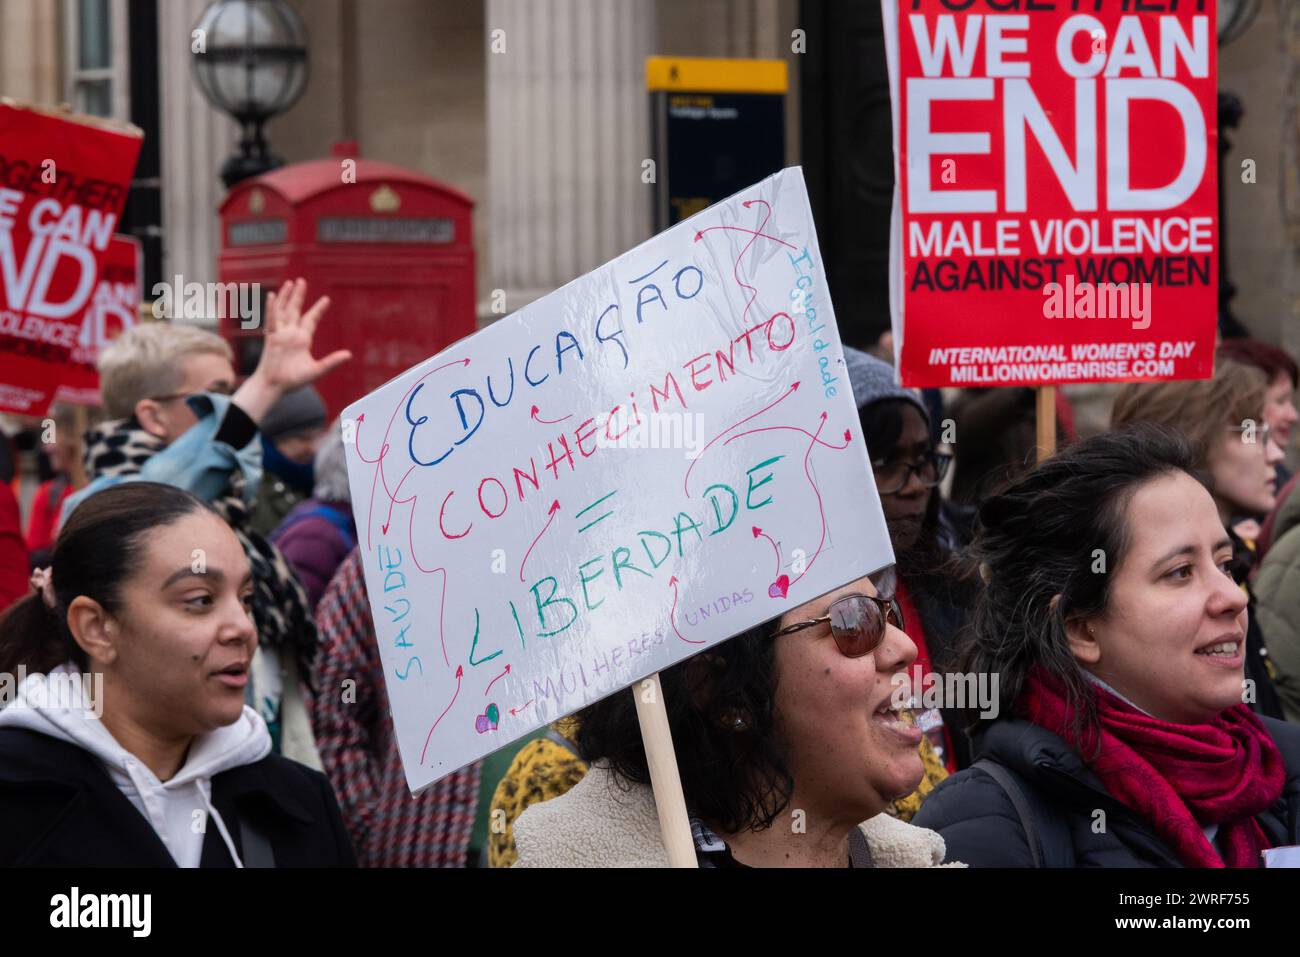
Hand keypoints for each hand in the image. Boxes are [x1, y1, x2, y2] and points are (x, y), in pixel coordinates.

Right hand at [253, 278, 351, 392]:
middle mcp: (290, 333)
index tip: (326, 299)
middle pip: (295, 310)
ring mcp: (280, 334)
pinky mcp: (270, 337)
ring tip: (290, 283)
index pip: (311, 319)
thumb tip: (349, 355)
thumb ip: (332, 362)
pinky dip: (271, 308)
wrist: (275, 386)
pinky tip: (272, 295)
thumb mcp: (317, 370)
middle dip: (298, 295)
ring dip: (285, 296)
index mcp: (302, 339)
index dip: (318, 309)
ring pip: (283, 310)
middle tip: (302, 281)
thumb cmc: (294, 380)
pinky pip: (271, 319)